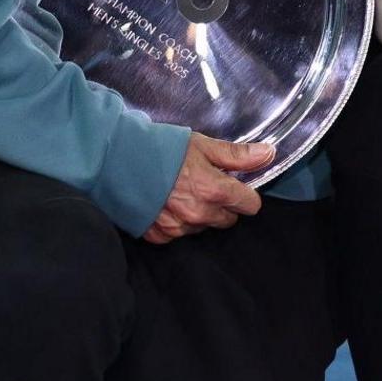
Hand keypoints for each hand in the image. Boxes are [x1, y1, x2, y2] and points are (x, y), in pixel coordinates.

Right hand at [144, 133, 270, 243]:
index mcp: (214, 190)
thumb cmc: (158, 149)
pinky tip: (167, 205)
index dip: (246, 194)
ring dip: (200, 214)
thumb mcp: (203, 145)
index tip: (237, 186)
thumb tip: (268, 154)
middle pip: (227, 219)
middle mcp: (198, 213)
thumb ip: (237, 155)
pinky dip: (176, 222)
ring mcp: (177, 227)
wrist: (114, 161)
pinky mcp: (157, 235)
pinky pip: (178, 234)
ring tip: (182, 193)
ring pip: (203, 227)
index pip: (250, 205)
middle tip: (205, 185)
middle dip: (223, 205)